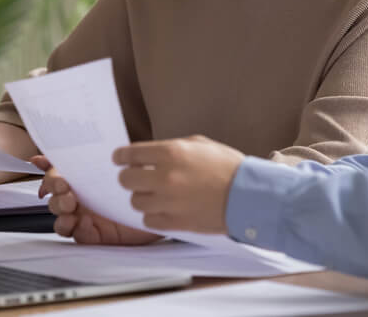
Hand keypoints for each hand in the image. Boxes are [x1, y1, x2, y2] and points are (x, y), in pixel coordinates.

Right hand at [32, 156, 160, 245]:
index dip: (50, 178)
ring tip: (71, 211)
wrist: (162, 204)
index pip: (55, 177)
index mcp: (83, 180)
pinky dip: (78, 229)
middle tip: (66, 193)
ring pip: (60, 220)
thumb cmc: (141, 182)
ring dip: (61, 215)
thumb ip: (99, 154)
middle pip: (54, 199)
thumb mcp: (123, 163)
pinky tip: (86, 222)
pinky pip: (77, 236)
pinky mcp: (95, 234)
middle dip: (56, 197)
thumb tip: (85, 146)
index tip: (59, 178)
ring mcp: (85, 217)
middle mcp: (80, 199)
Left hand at [114, 135, 244, 233]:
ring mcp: (168, 202)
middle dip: (131, 176)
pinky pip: (148, 220)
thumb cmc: (227, 166)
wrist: (248, 195)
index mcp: (171, 153)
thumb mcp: (200, 144)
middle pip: (126, 179)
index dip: (121, 156)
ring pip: (135, 201)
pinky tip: (165, 208)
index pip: (130, 154)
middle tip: (139, 177)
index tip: (119, 159)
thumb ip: (172, 148)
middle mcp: (165, 177)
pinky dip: (154, 214)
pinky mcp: (174, 222)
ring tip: (157, 194)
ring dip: (143, 196)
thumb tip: (150, 154)